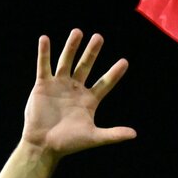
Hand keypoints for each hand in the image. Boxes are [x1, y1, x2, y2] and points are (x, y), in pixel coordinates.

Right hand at [22, 30, 135, 157]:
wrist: (44, 145)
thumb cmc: (69, 143)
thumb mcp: (94, 137)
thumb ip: (113, 134)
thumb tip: (134, 134)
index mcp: (89, 100)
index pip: (105, 83)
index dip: (114, 73)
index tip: (125, 61)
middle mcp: (75, 89)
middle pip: (86, 66)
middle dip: (92, 52)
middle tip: (99, 37)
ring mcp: (59, 85)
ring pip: (66, 62)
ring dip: (71, 47)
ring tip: (78, 32)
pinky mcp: (43, 85)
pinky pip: (44, 66)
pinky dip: (44, 53)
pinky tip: (45, 39)